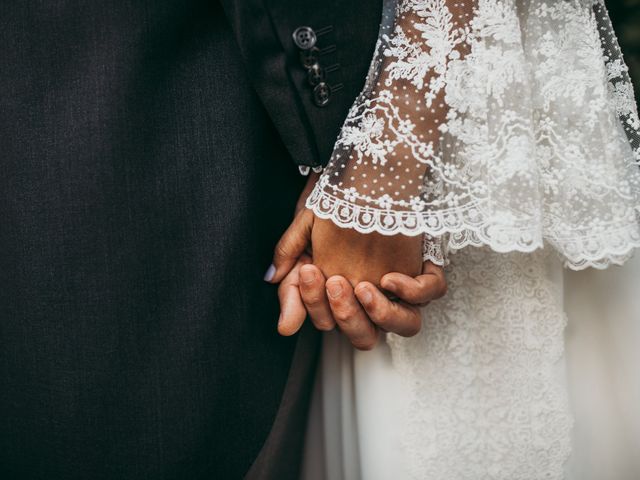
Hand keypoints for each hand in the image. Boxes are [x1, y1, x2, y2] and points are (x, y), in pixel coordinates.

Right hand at [267, 174, 446, 348]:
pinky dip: (413, 291)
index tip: (308, 270)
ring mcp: (402, 287)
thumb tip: (284, 327)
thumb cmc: (334, 204)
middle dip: (346, 315)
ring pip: (406, 325)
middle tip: (334, 280)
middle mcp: (374, 297)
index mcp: (343, 296)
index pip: (329, 323)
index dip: (315, 304)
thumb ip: (290, 276)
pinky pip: (431, 293)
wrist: (364, 170)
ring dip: (381, 314)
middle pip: (366, 335)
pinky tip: (391, 277)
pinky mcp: (425, 268)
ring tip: (362, 287)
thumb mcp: (304, 235)